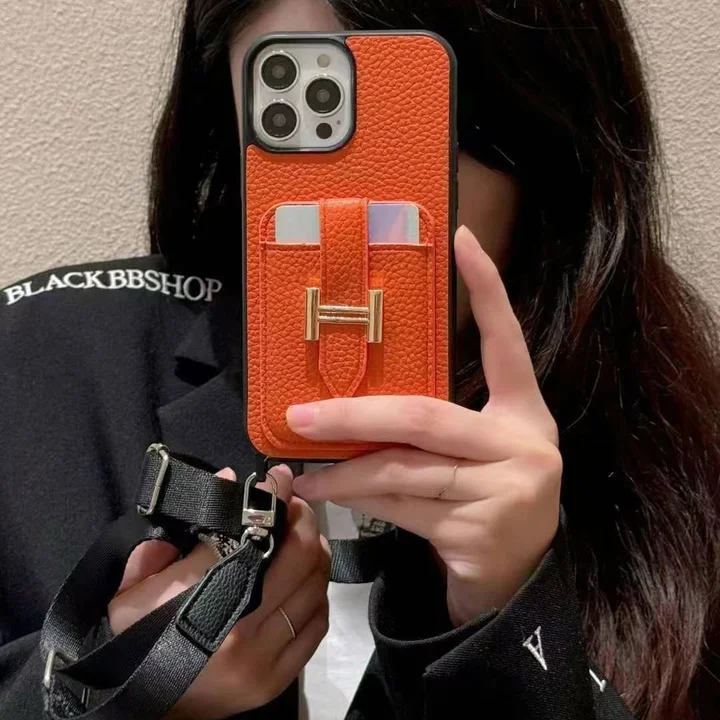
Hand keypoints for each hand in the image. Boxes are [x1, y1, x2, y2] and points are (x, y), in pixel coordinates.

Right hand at [109, 466, 329, 719]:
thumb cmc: (137, 641)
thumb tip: (220, 485)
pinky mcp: (280, 680)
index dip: (275, 504)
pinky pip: (317, 625)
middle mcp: (245, 632)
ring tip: (304, 537)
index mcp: (207, 604)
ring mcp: (267, 660)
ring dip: (316, 556)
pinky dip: (318, 595)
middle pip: (300, 559)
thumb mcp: (134, 591)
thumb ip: (168, 542)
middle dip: (304, 523)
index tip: (281, 480)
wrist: (142, 710)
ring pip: (316, 590)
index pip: (257, 538)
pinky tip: (306, 579)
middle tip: (296, 507)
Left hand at [288, 226, 561, 626]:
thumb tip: (354, 404)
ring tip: (304, 469)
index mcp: (524, 410)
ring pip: (403, 469)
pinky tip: (330, 496)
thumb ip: (433, 423)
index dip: (487, 289)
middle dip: (354, 416)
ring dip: (345, 470)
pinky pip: (401, 508)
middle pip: (424, 417)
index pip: (505, 340)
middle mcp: (522, 443)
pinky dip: (360, 501)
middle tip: (300, 416)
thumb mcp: (476, 448)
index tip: (460, 238)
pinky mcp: (479, 531)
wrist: (519, 572)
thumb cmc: (488, 491)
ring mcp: (506, 489)